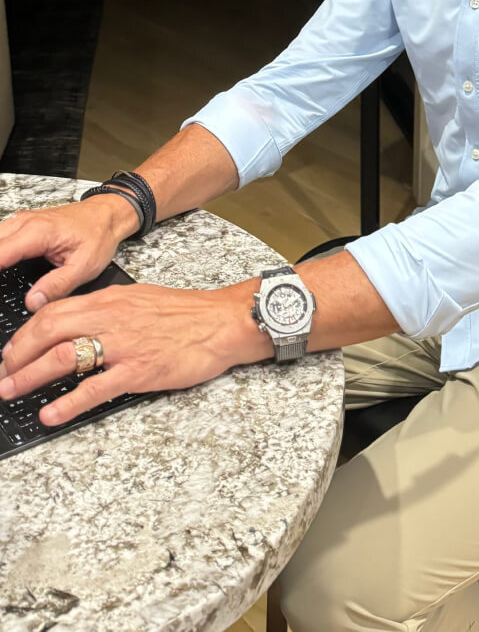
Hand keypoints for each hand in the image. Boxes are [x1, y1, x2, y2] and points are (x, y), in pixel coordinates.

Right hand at [0, 195, 138, 309]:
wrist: (107, 215)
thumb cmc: (98, 234)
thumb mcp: (84, 266)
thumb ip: (57, 285)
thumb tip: (32, 303)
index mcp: (37, 233)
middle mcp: (24, 223)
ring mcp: (20, 221)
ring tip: (0, 285)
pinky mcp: (21, 225)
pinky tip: (0, 270)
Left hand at [0, 279, 267, 425]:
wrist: (221, 322)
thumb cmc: (184, 314)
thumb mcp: (139, 299)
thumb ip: (107, 310)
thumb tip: (77, 324)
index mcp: (109, 300)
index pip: (53, 311)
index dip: (24, 333)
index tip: (10, 351)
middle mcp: (111, 318)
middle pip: (48, 331)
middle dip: (16, 355)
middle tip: (2, 374)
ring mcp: (123, 345)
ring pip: (63, 357)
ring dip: (30, 376)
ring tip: (11, 391)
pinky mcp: (138, 371)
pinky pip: (94, 388)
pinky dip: (67, 404)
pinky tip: (50, 414)